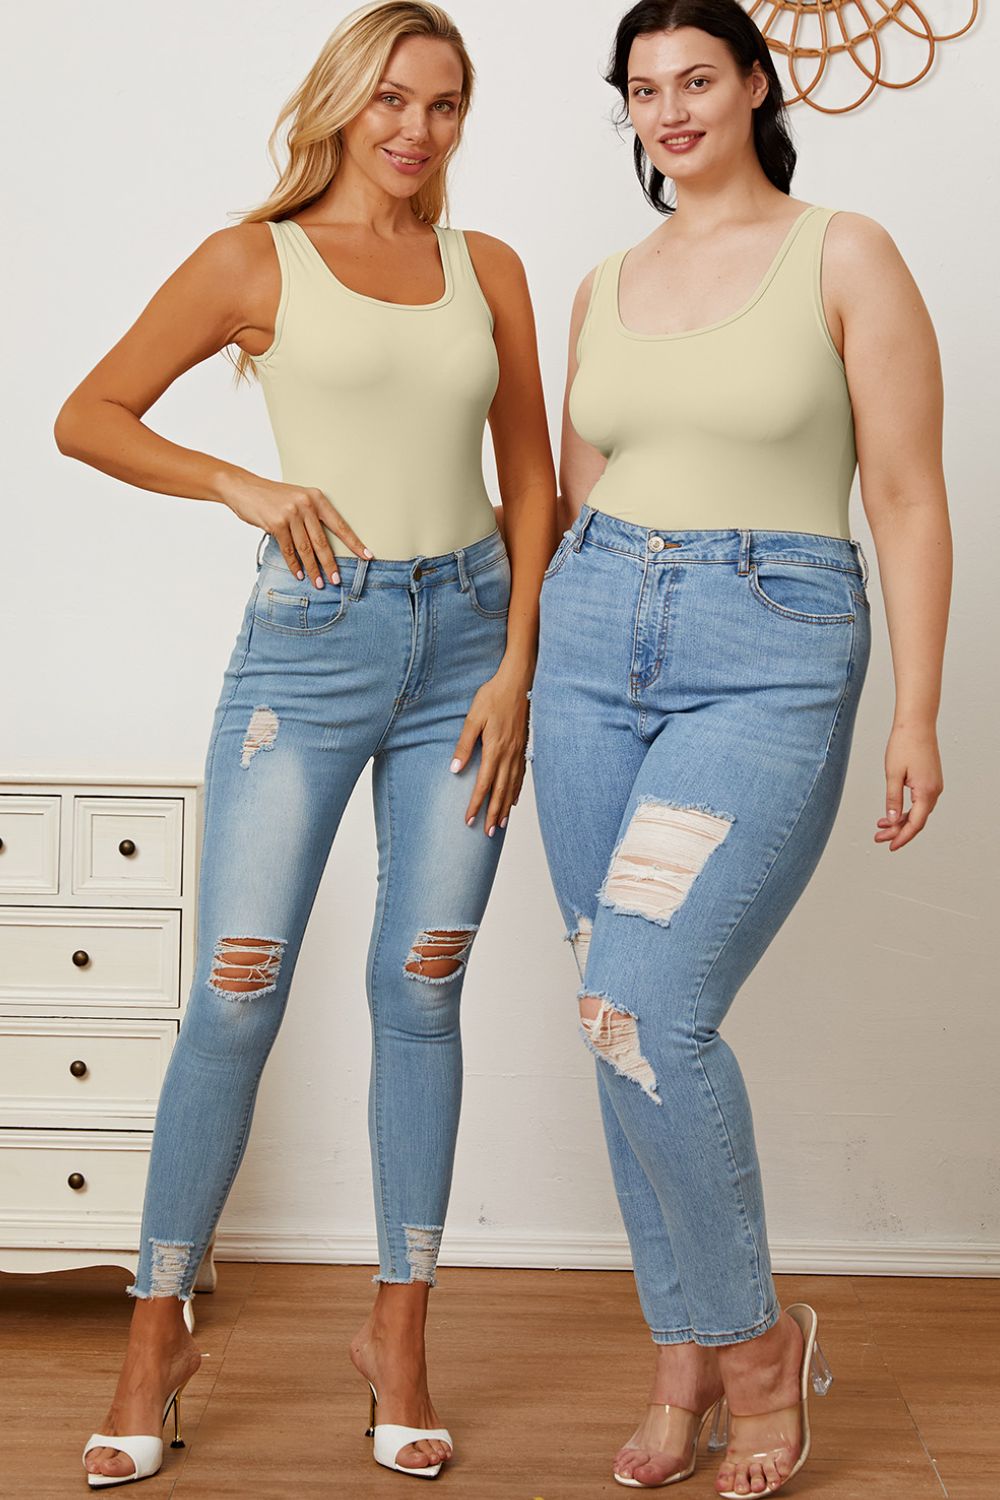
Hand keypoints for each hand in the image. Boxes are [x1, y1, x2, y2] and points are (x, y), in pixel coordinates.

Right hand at [221, 472, 371, 585]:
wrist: (244, 487)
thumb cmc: (273, 497)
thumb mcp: (298, 499)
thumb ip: (311, 517)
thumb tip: (324, 546)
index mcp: (317, 498)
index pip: (340, 524)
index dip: (354, 543)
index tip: (367, 556)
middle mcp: (306, 505)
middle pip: (322, 541)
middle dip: (330, 564)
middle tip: (337, 580)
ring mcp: (291, 514)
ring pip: (306, 549)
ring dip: (313, 569)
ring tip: (319, 584)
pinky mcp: (276, 523)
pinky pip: (288, 550)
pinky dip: (294, 565)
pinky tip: (299, 575)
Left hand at [449, 667, 529, 835]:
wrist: (519, 682)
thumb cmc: (493, 696)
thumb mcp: (472, 718)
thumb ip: (464, 745)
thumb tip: (454, 770)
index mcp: (494, 749)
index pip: (483, 784)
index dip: (476, 804)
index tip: (469, 820)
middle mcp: (508, 755)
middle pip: (500, 791)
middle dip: (493, 814)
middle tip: (488, 833)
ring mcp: (519, 752)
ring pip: (512, 787)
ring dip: (505, 807)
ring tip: (501, 824)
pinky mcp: (524, 747)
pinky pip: (521, 776)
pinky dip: (517, 791)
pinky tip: (514, 800)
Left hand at [875, 723, 942, 850]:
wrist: (916, 724)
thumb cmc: (904, 745)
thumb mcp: (893, 775)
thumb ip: (892, 799)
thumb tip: (891, 820)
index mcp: (926, 792)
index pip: (915, 824)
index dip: (902, 837)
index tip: (890, 846)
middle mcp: (934, 791)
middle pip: (917, 820)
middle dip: (898, 831)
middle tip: (879, 837)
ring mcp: (934, 785)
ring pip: (918, 811)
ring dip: (900, 820)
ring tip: (881, 826)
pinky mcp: (930, 780)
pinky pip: (919, 802)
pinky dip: (905, 809)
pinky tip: (892, 811)